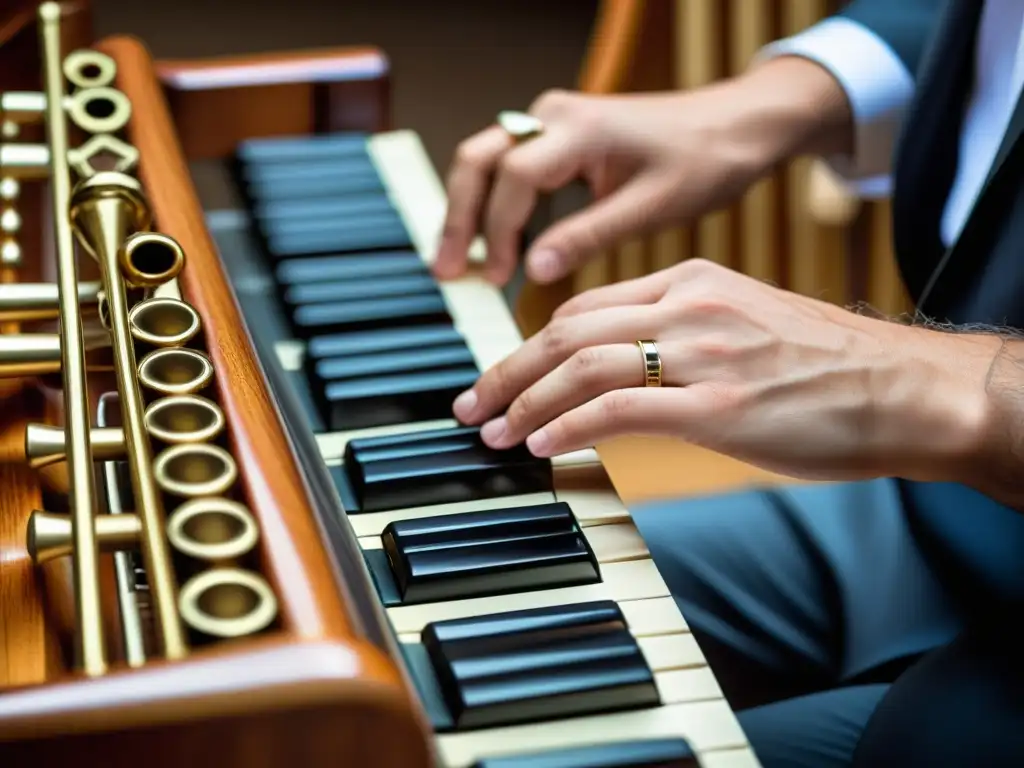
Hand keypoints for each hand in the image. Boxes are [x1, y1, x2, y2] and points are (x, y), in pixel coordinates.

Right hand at [433, 84, 775, 285]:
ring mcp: (553, 121)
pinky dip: (494, 204)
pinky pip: (509, 167)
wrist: (735, 126)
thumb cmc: (704, 161)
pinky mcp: (560, 136)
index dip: (499, 230)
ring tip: (458, 263)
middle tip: (448, 271)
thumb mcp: (650, 207)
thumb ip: (587, 237)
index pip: (514, 177)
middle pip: (480, 160)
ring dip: (469, 210)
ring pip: (486, 161)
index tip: (497, 276)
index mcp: (580, 128)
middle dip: (460, 218)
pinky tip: (494, 243)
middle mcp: (554, 115)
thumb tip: (532, 271)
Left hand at [452, 260, 996, 482]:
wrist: (905, 387)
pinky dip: (569, 424)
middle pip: (567, 329)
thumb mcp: (746, 324)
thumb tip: (626, 371)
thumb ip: (683, 334)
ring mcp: (703, 353)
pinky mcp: (719, 403)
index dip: (533, 343)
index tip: (504, 374)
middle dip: (507, 368)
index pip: (586, 307)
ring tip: (491, 430)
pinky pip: (620, 407)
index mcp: (694, 282)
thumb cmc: (828, 366)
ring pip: (582, 364)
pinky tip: (540, 442)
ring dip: (524, 399)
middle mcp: (690, 306)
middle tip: (469, 403)